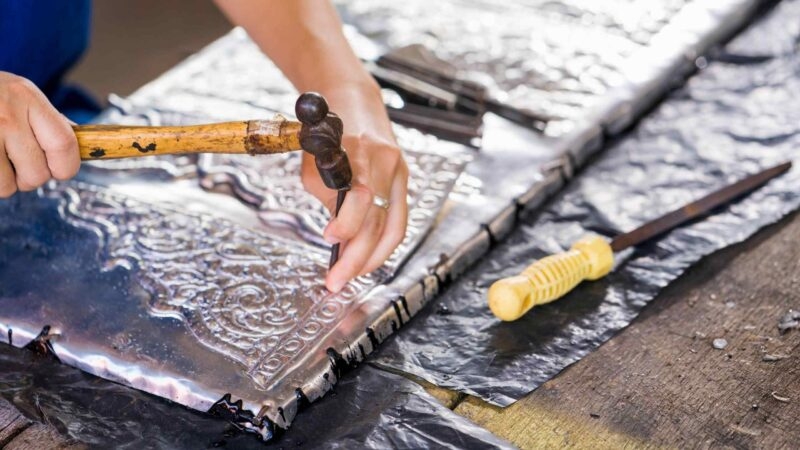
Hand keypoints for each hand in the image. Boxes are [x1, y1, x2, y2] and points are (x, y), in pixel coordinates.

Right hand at [0, 72, 78, 197]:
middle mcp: (5, 114)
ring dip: (5, 182)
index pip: (64, 145)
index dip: (66, 167)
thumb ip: (50, 122)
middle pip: (38, 173)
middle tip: (19, 162)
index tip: (60, 170)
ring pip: (8, 186)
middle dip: (31, 177)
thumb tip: (84, 147)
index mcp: (27, 98)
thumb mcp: (22, 95)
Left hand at [300, 80, 408, 291]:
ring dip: (373, 258)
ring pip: (394, 228)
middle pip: (379, 222)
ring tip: (351, 275)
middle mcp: (387, 163)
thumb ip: (327, 195)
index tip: (329, 239)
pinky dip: (383, 243)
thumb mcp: (314, 160)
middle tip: (336, 281)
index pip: (361, 197)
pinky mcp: (405, 180)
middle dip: (356, 258)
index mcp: (361, 153)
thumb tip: (338, 238)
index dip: (347, 225)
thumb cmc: (326, 131)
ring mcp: (400, 172)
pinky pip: (398, 220)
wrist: (353, 101)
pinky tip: (367, 257)